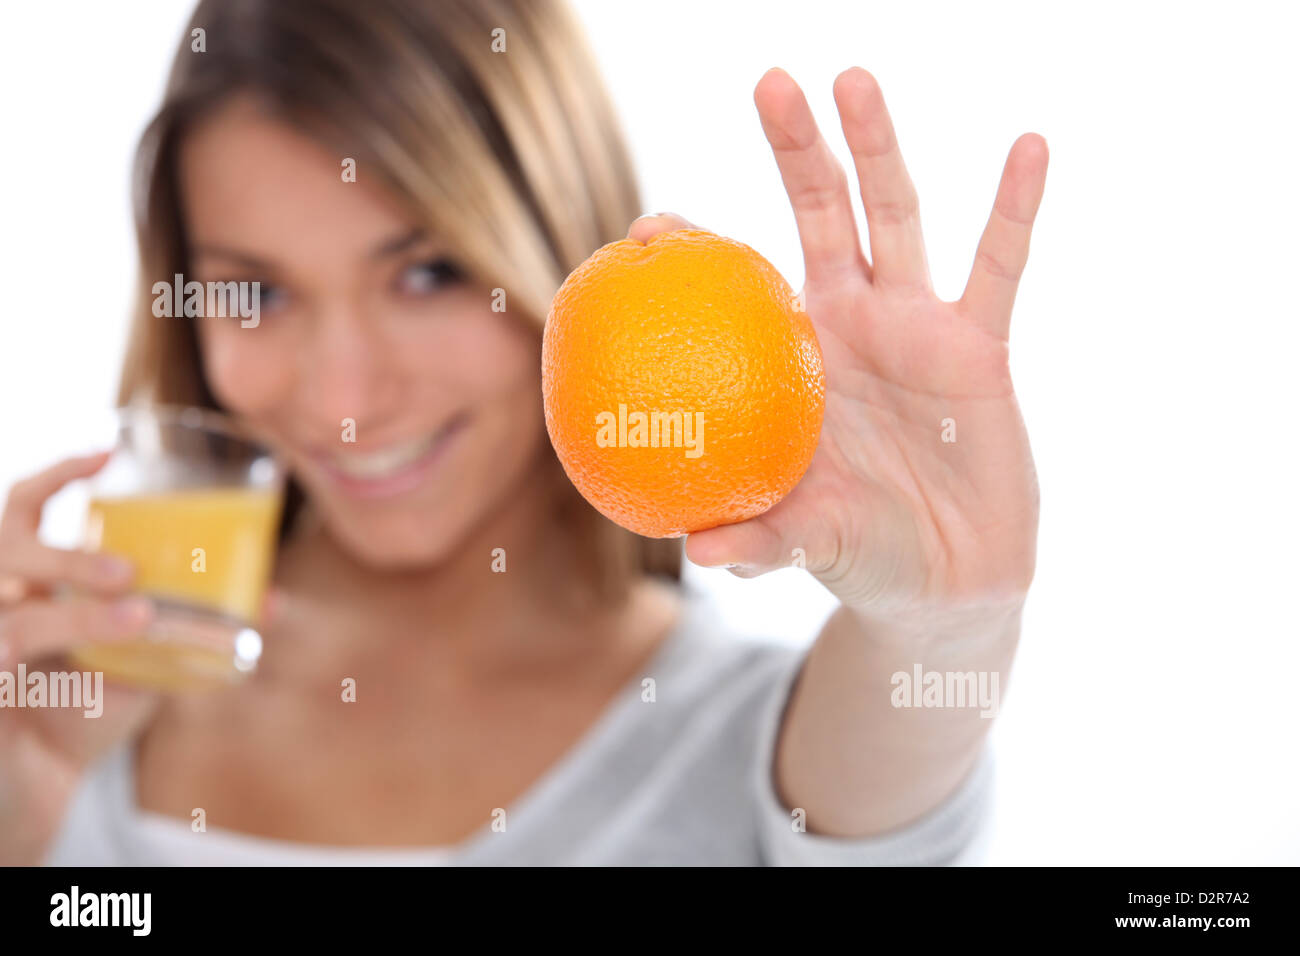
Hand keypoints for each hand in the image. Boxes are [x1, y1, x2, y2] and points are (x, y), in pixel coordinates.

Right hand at [0, 452, 160, 862]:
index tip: (107, 454)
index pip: (22, 507)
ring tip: (136, 618)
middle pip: (10, 549)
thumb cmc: (81, 713)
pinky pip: (3, 664)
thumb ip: (189, 628)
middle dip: (70, 557)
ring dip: (77, 615)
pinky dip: (42, 662)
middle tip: (131, 570)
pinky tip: (81, 674)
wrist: (36, 790)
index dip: (57, 476)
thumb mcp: (142, 663)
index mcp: (28, 578)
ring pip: (16, 616)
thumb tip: (271, 601)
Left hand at [639, 68, 1047, 617]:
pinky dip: (1015, 207)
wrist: (945, 580)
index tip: (646, 225)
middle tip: (769, 83)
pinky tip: (1028, 145)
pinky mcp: (979, 346)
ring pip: (896, 219)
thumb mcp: (807, 540)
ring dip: (878, 149)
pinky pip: (1000, 267)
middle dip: (797, 151)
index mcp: (791, 360)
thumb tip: (695, 553)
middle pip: (820, 217)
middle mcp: (850, 324)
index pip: (737, 287)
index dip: (696, 251)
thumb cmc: (859, 552)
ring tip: (851, 78)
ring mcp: (915, 325)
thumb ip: (760, 540)